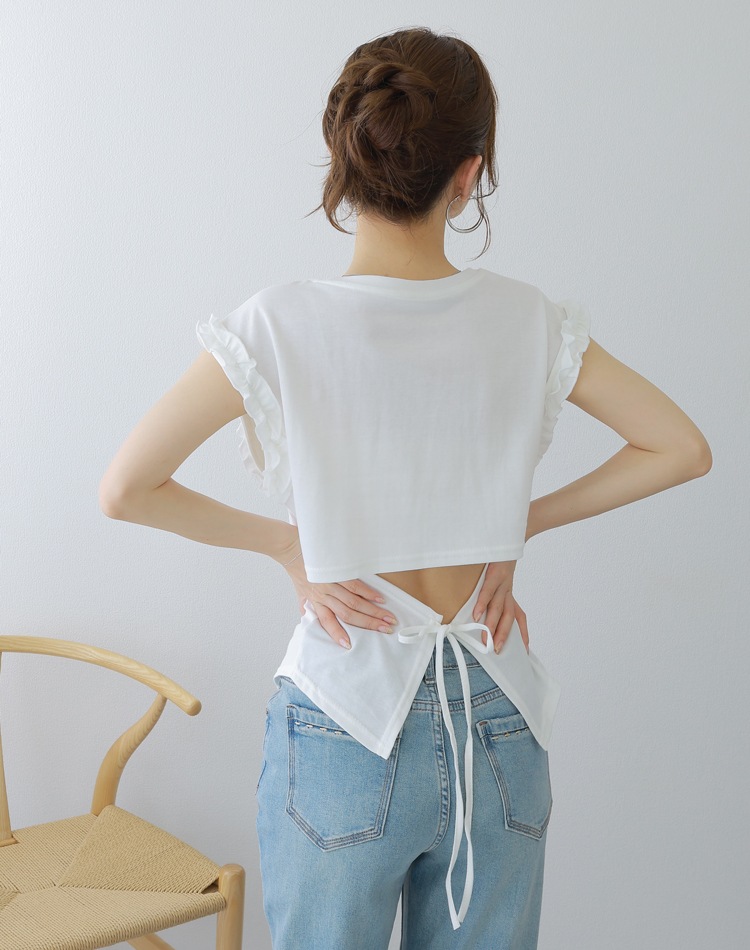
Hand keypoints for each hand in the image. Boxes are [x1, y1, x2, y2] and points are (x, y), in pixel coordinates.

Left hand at [277, 535, 397, 649]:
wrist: (289, 547)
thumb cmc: (296, 569)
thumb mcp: (299, 591)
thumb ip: (306, 605)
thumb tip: (307, 617)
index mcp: (315, 602)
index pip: (327, 621)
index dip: (337, 633)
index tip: (348, 645)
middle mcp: (323, 595)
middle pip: (347, 613)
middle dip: (368, 623)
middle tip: (385, 630)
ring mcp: (331, 583)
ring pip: (354, 601)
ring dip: (372, 611)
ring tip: (387, 617)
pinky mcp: (336, 570)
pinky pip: (354, 584)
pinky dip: (367, 592)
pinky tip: (379, 599)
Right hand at [472, 560, 529, 654]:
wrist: (508, 532)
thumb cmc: (497, 555)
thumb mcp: (499, 574)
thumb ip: (492, 589)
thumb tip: (479, 603)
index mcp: (509, 591)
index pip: (520, 616)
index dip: (523, 633)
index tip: (525, 650)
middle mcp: (508, 589)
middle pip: (508, 617)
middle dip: (504, 635)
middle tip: (497, 651)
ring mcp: (503, 582)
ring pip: (498, 608)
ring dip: (493, 626)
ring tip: (487, 641)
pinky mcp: (495, 573)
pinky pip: (488, 591)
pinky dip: (481, 604)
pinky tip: (476, 616)